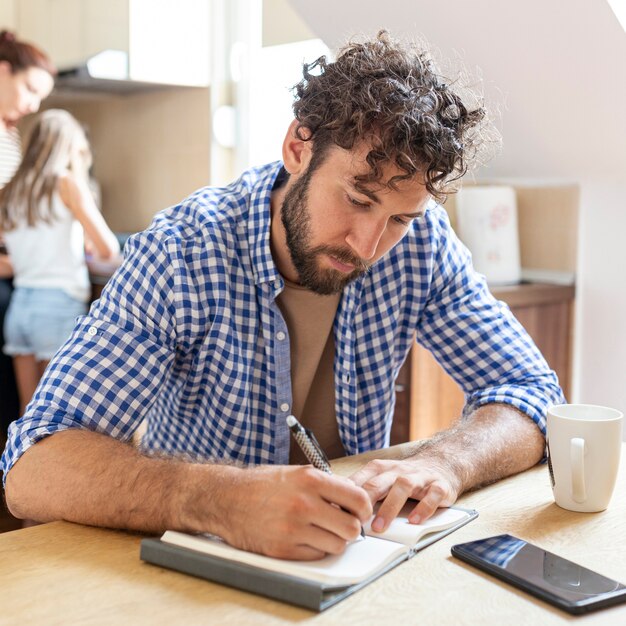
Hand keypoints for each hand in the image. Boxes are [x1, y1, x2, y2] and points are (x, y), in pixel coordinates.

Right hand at [211, 465, 371, 560]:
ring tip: (321, 530)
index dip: (364, 508)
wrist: (227, 498)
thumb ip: (325, 485)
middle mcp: (304, 503)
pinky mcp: (283, 549)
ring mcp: (293, 528)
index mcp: (310, 479)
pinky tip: (305, 538)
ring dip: (333, 540)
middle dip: (351, 528)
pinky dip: (316, 549)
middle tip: (342, 524)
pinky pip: (317, 556)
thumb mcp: (296, 473)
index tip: (360, 512)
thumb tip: (353, 499)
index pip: (357, 499)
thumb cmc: (263, 484)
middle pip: (351, 527)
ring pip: (337, 545)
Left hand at [349, 457, 460, 532]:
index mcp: (382, 469)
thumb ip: (364, 490)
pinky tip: (414, 521)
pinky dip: (423, 508)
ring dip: (390, 506)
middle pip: (379, 481)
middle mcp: (399, 470)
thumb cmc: (405, 476)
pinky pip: (432, 495)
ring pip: (404, 486)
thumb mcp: (383, 478)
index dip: (348, 495)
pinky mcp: (439, 486)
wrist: (440, 464)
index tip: (338, 511)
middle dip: (366, 500)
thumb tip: (338, 507)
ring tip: (379, 526)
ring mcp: (420, 477)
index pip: (362, 478)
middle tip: (355, 520)